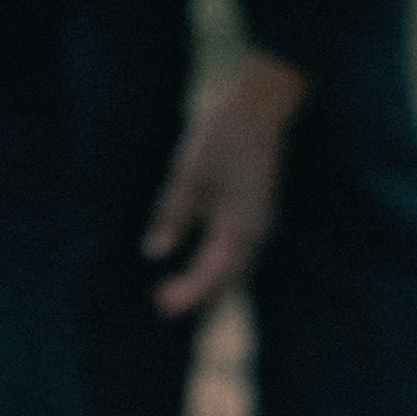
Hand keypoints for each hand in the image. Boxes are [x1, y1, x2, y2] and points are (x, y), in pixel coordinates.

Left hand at [144, 50, 310, 316]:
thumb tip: (154, 252)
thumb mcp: (188, 174)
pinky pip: (241, 256)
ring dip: (211, 288)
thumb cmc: (223, 137)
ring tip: (181, 295)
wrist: (261, 109)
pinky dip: (222, 270)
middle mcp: (255, 236)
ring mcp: (262, 228)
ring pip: (237, 273)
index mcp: (238, 228)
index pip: (210, 275)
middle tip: (162, 306)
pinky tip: (206, 270)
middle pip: (227, 283)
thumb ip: (172, 215)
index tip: (159, 303)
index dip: (185, 293)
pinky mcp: (260, 218)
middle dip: (198, 299)